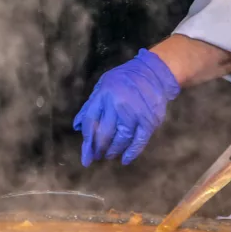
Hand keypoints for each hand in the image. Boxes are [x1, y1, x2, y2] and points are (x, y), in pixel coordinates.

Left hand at [72, 49, 180, 166]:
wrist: (153, 72)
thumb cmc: (124, 80)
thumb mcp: (102, 86)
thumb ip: (90, 105)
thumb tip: (77, 126)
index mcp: (104, 94)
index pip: (90, 121)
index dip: (87, 140)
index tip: (85, 155)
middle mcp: (118, 104)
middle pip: (104, 133)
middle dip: (98, 149)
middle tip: (97, 157)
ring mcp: (135, 113)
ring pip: (121, 140)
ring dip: (113, 151)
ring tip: (109, 155)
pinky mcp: (150, 120)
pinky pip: (139, 141)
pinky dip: (131, 152)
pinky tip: (125, 159)